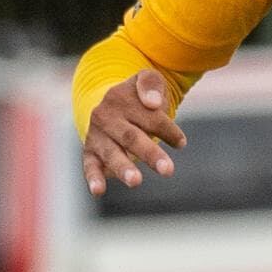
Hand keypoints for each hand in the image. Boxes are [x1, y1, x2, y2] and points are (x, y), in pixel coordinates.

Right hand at [82, 68, 183, 192]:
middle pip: (131, 137)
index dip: (167, 131)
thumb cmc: (138, 96)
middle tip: (168, 170)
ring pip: (112, 153)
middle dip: (150, 154)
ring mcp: (97, 136)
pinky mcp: (90, 153)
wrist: (110, 103)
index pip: (150, 117)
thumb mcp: (148, 80)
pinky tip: (98, 191)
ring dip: (123, 168)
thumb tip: (153, 103)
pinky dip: (93, 179)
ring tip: (136, 181)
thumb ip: (151, 84)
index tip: (181, 143)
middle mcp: (106, 117)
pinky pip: (90, 166)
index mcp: (121, 98)